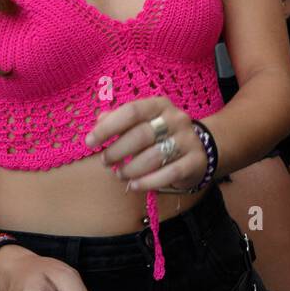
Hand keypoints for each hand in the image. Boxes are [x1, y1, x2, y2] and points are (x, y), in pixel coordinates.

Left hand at [85, 97, 206, 192]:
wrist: (199, 150)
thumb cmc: (161, 136)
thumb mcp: (142, 123)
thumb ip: (119, 120)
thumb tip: (99, 120)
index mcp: (160, 105)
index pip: (131, 111)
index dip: (108, 127)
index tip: (90, 142)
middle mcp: (176, 119)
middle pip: (141, 135)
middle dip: (117, 151)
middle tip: (105, 162)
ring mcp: (188, 140)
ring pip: (154, 156)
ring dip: (131, 169)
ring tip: (120, 174)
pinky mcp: (195, 161)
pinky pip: (170, 173)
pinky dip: (148, 182)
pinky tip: (134, 185)